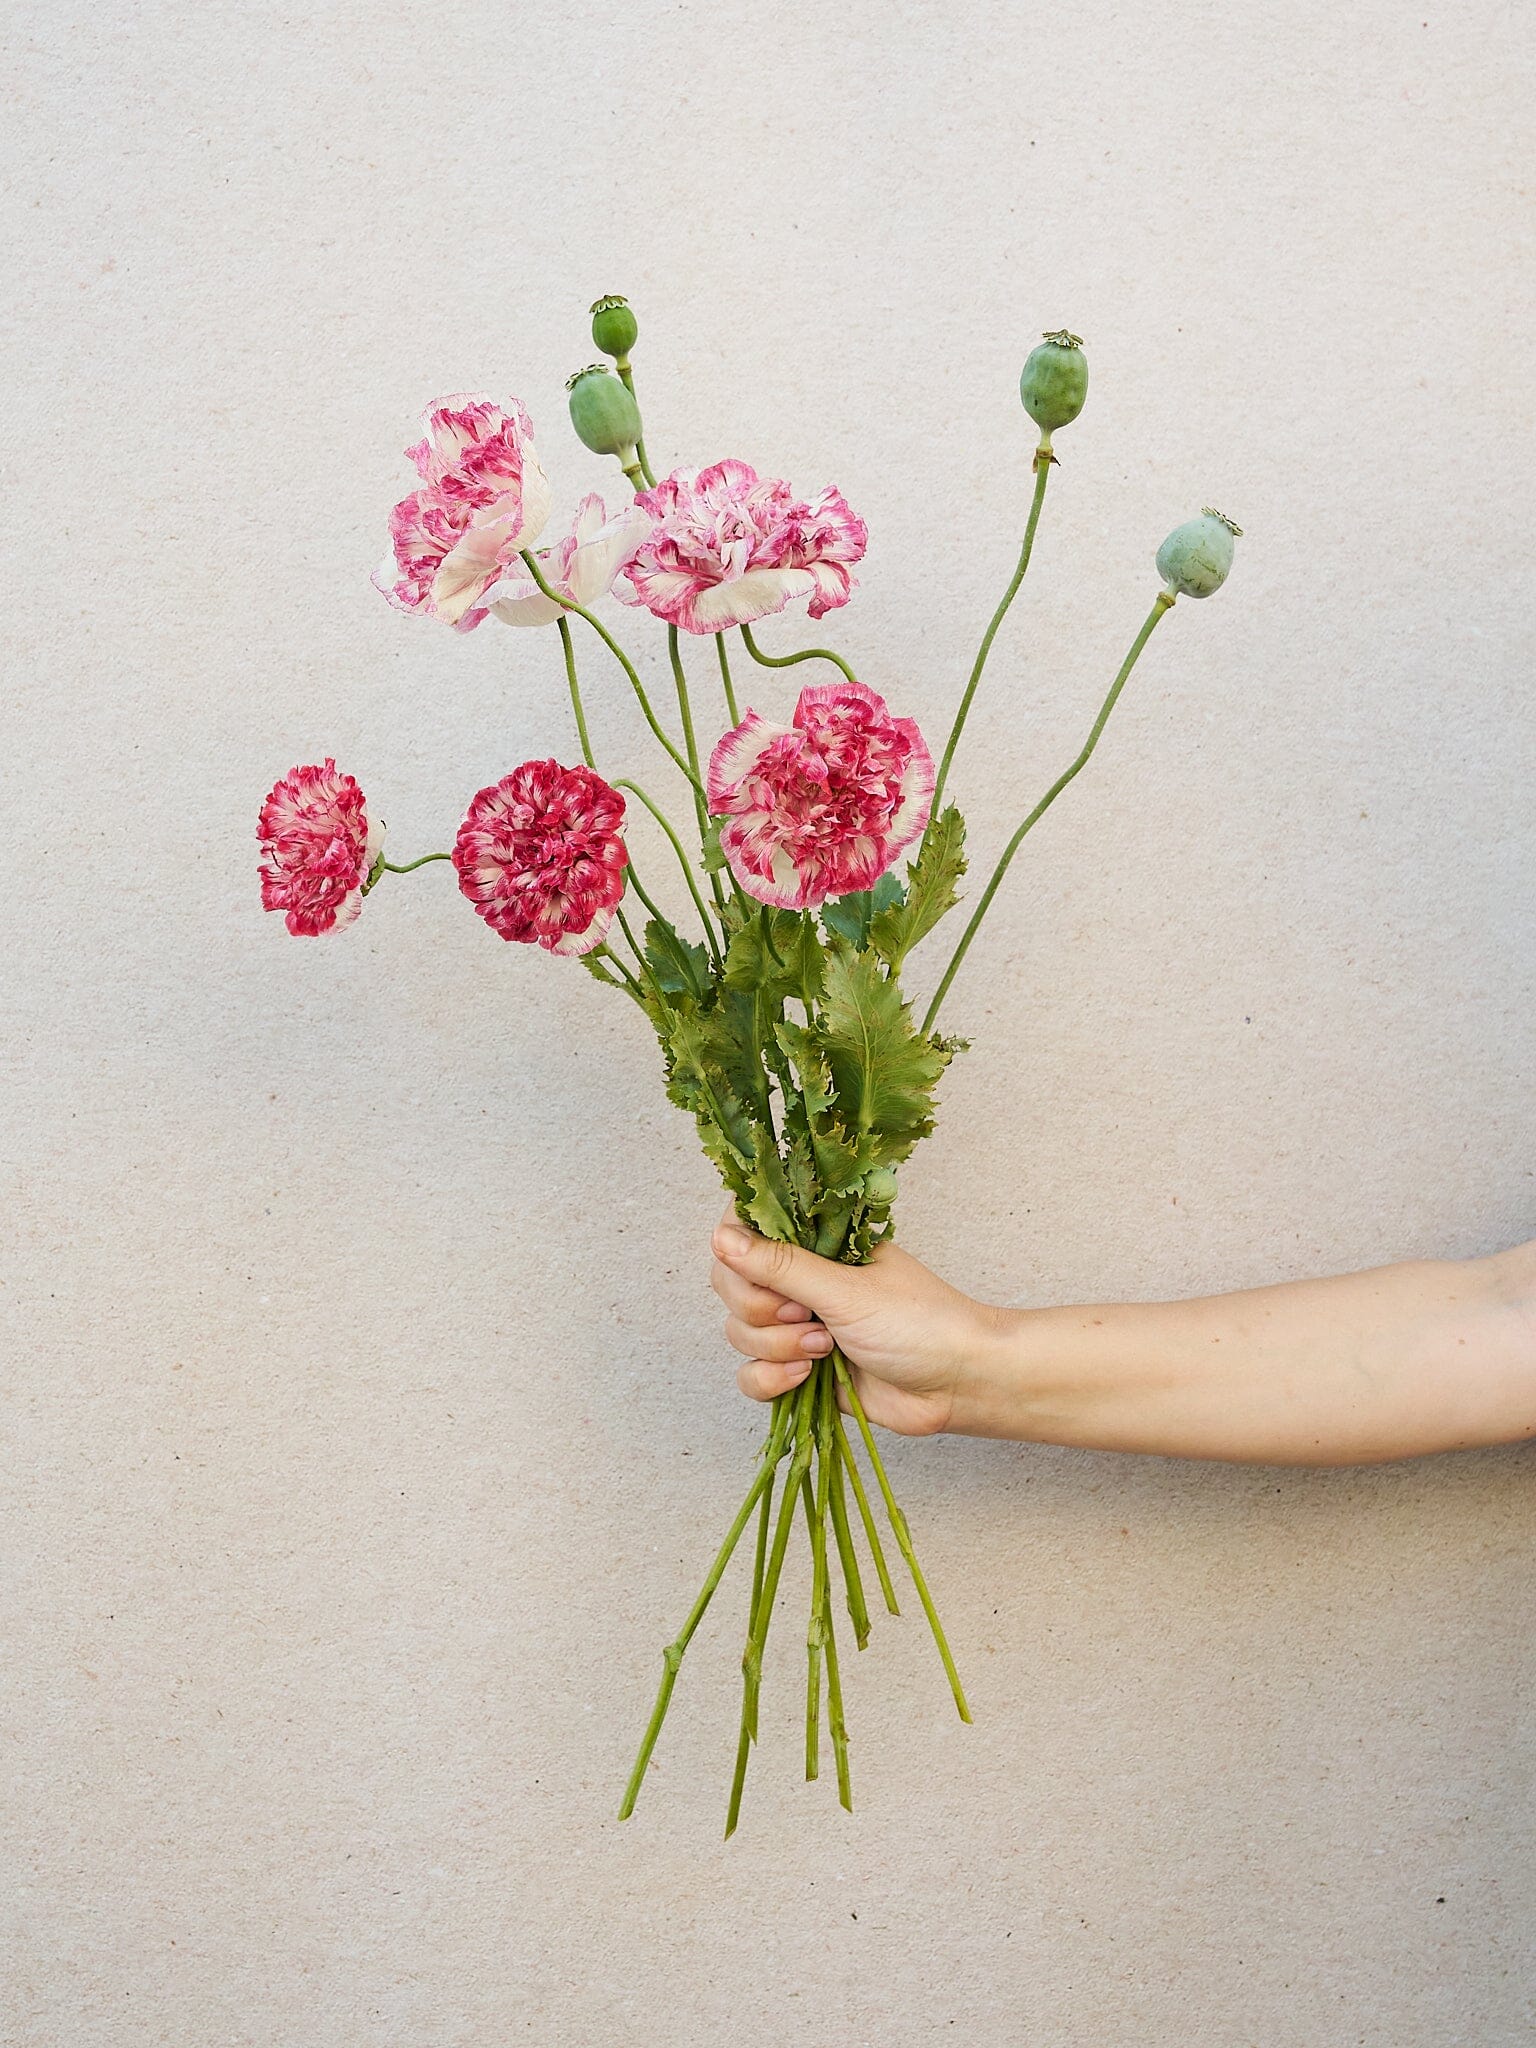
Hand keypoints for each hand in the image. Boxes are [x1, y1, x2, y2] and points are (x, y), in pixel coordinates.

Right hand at [709, 1204, 1001, 1436]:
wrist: (958, 1385)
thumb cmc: (919, 1323)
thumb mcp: (847, 1290)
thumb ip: (781, 1266)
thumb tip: (720, 1238)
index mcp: (815, 1243)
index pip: (744, 1231)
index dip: (739, 1253)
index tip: (762, 1272)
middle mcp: (801, 1281)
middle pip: (732, 1286)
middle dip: (761, 1310)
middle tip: (806, 1316)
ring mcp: (797, 1327)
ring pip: (739, 1333)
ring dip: (775, 1346)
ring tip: (825, 1349)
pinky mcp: (798, 1371)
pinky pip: (752, 1376)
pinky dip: (770, 1380)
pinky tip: (805, 1379)